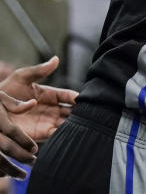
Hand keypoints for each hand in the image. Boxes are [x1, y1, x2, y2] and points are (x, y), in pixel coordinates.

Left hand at [0, 57, 76, 178]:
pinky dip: (66, 134)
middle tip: (90, 114)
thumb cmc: (5, 91)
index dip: (77, 98)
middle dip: (81, 113)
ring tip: (84, 125)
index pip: (68, 96)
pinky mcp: (42, 134)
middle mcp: (51, 109)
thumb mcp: (22, 77)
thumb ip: (39, 70)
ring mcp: (48, 121)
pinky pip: (58, 134)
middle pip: (72, 111)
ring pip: (68, 123)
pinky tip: (71, 133)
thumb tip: (56, 59)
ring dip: (76, 124)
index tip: (83, 99)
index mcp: (49, 94)